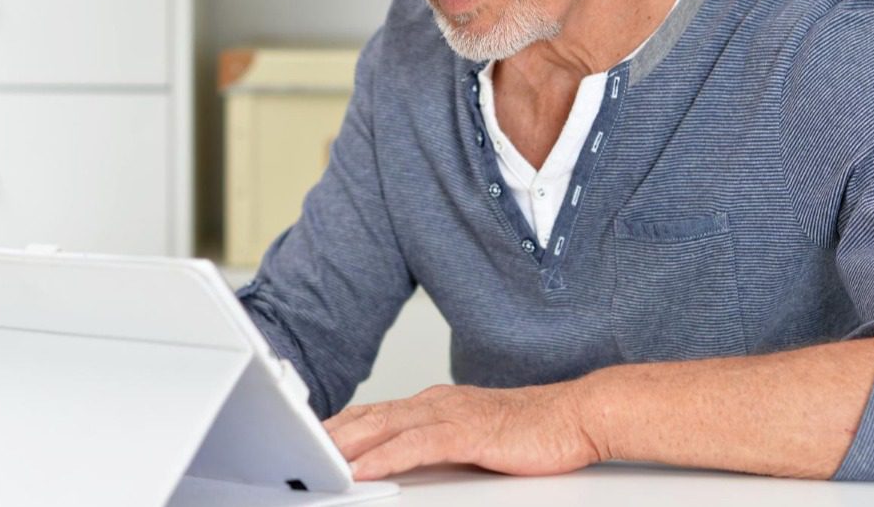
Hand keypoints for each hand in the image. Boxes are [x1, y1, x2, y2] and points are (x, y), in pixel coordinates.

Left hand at [324, 382, 603, 480]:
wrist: (577, 416)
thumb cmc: (534, 432)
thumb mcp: (475, 439)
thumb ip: (441, 446)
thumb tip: (409, 463)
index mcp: (436, 404)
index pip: (376, 414)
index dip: (340, 427)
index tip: (310, 440)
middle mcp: (437, 404)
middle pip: (370, 417)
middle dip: (331, 435)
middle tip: (296, 450)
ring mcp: (451, 414)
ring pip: (384, 427)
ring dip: (347, 445)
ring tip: (316, 461)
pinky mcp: (468, 432)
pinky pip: (416, 445)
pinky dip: (385, 456)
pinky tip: (364, 469)